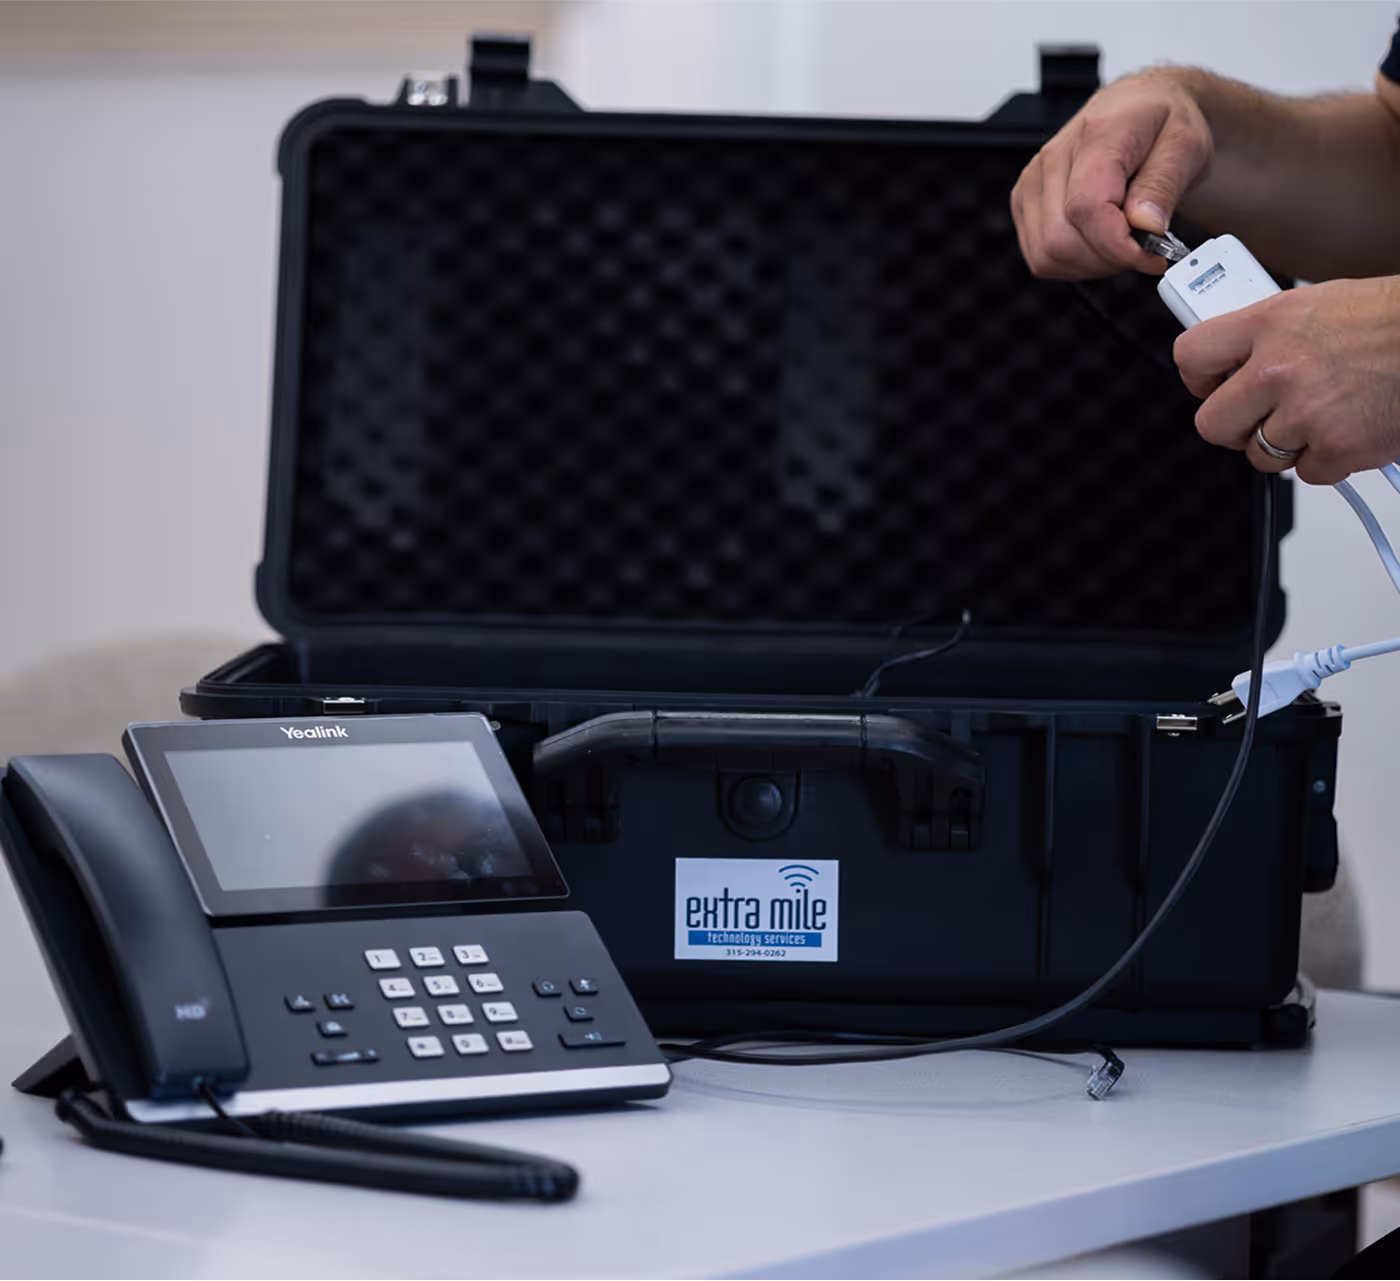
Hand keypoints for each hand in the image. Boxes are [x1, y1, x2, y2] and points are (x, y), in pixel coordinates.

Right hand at [1011, 70, 1213, 278]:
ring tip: (1121, 243)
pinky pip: (1039, 258)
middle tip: (1142, 247)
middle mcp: (1053, 158)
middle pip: (1061, 242)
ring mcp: (1033, 183)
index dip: (1118, 245)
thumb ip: (1163, 185)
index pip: (1086, 208)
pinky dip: (1072, 264)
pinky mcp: (1024, 204)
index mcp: (1096, 135)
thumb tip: (1147, 226)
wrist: (1142, 108)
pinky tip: (1097, 244)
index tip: (1151, 255)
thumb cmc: (1161, 123)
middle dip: (1108, 259)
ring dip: (1090, 265)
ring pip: (1047, 257)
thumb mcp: (1186, 144)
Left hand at [1175, 277, 1399, 483]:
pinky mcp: (1336, 448)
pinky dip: (1327, 459)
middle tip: (1259, 416)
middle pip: (1212, 423)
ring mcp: (1306, 412)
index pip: (1191, 355)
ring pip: (1260, 454)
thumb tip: (1232, 359)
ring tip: (1321, 414)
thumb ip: (1269, 334)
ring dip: (1286, 443)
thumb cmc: (1390, 320)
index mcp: (1270, 323)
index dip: (1198, 378)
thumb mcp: (1318, 305)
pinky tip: (1348, 427)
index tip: (1211, 384)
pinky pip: (1306, 472)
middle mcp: (1280, 367)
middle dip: (1234, 426)